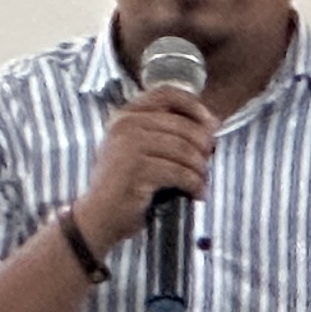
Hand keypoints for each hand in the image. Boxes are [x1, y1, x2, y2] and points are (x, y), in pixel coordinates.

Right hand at [74, 87, 218, 256]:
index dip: (194, 106)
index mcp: (125, 115)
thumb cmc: (124, 185)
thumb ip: (166, 133)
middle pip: (183, 125)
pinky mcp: (137, 170)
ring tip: (202, 182)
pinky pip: (180, 173)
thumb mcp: (138, 149)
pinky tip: (196, 194)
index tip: (211, 124)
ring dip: (200, 169)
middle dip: (203, 146)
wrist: (98, 217)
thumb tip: (212, 124)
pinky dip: (194, 185)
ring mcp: (129, 146)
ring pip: (184, 150)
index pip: (166, 94)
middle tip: (206, 165)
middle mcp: (125, 125)